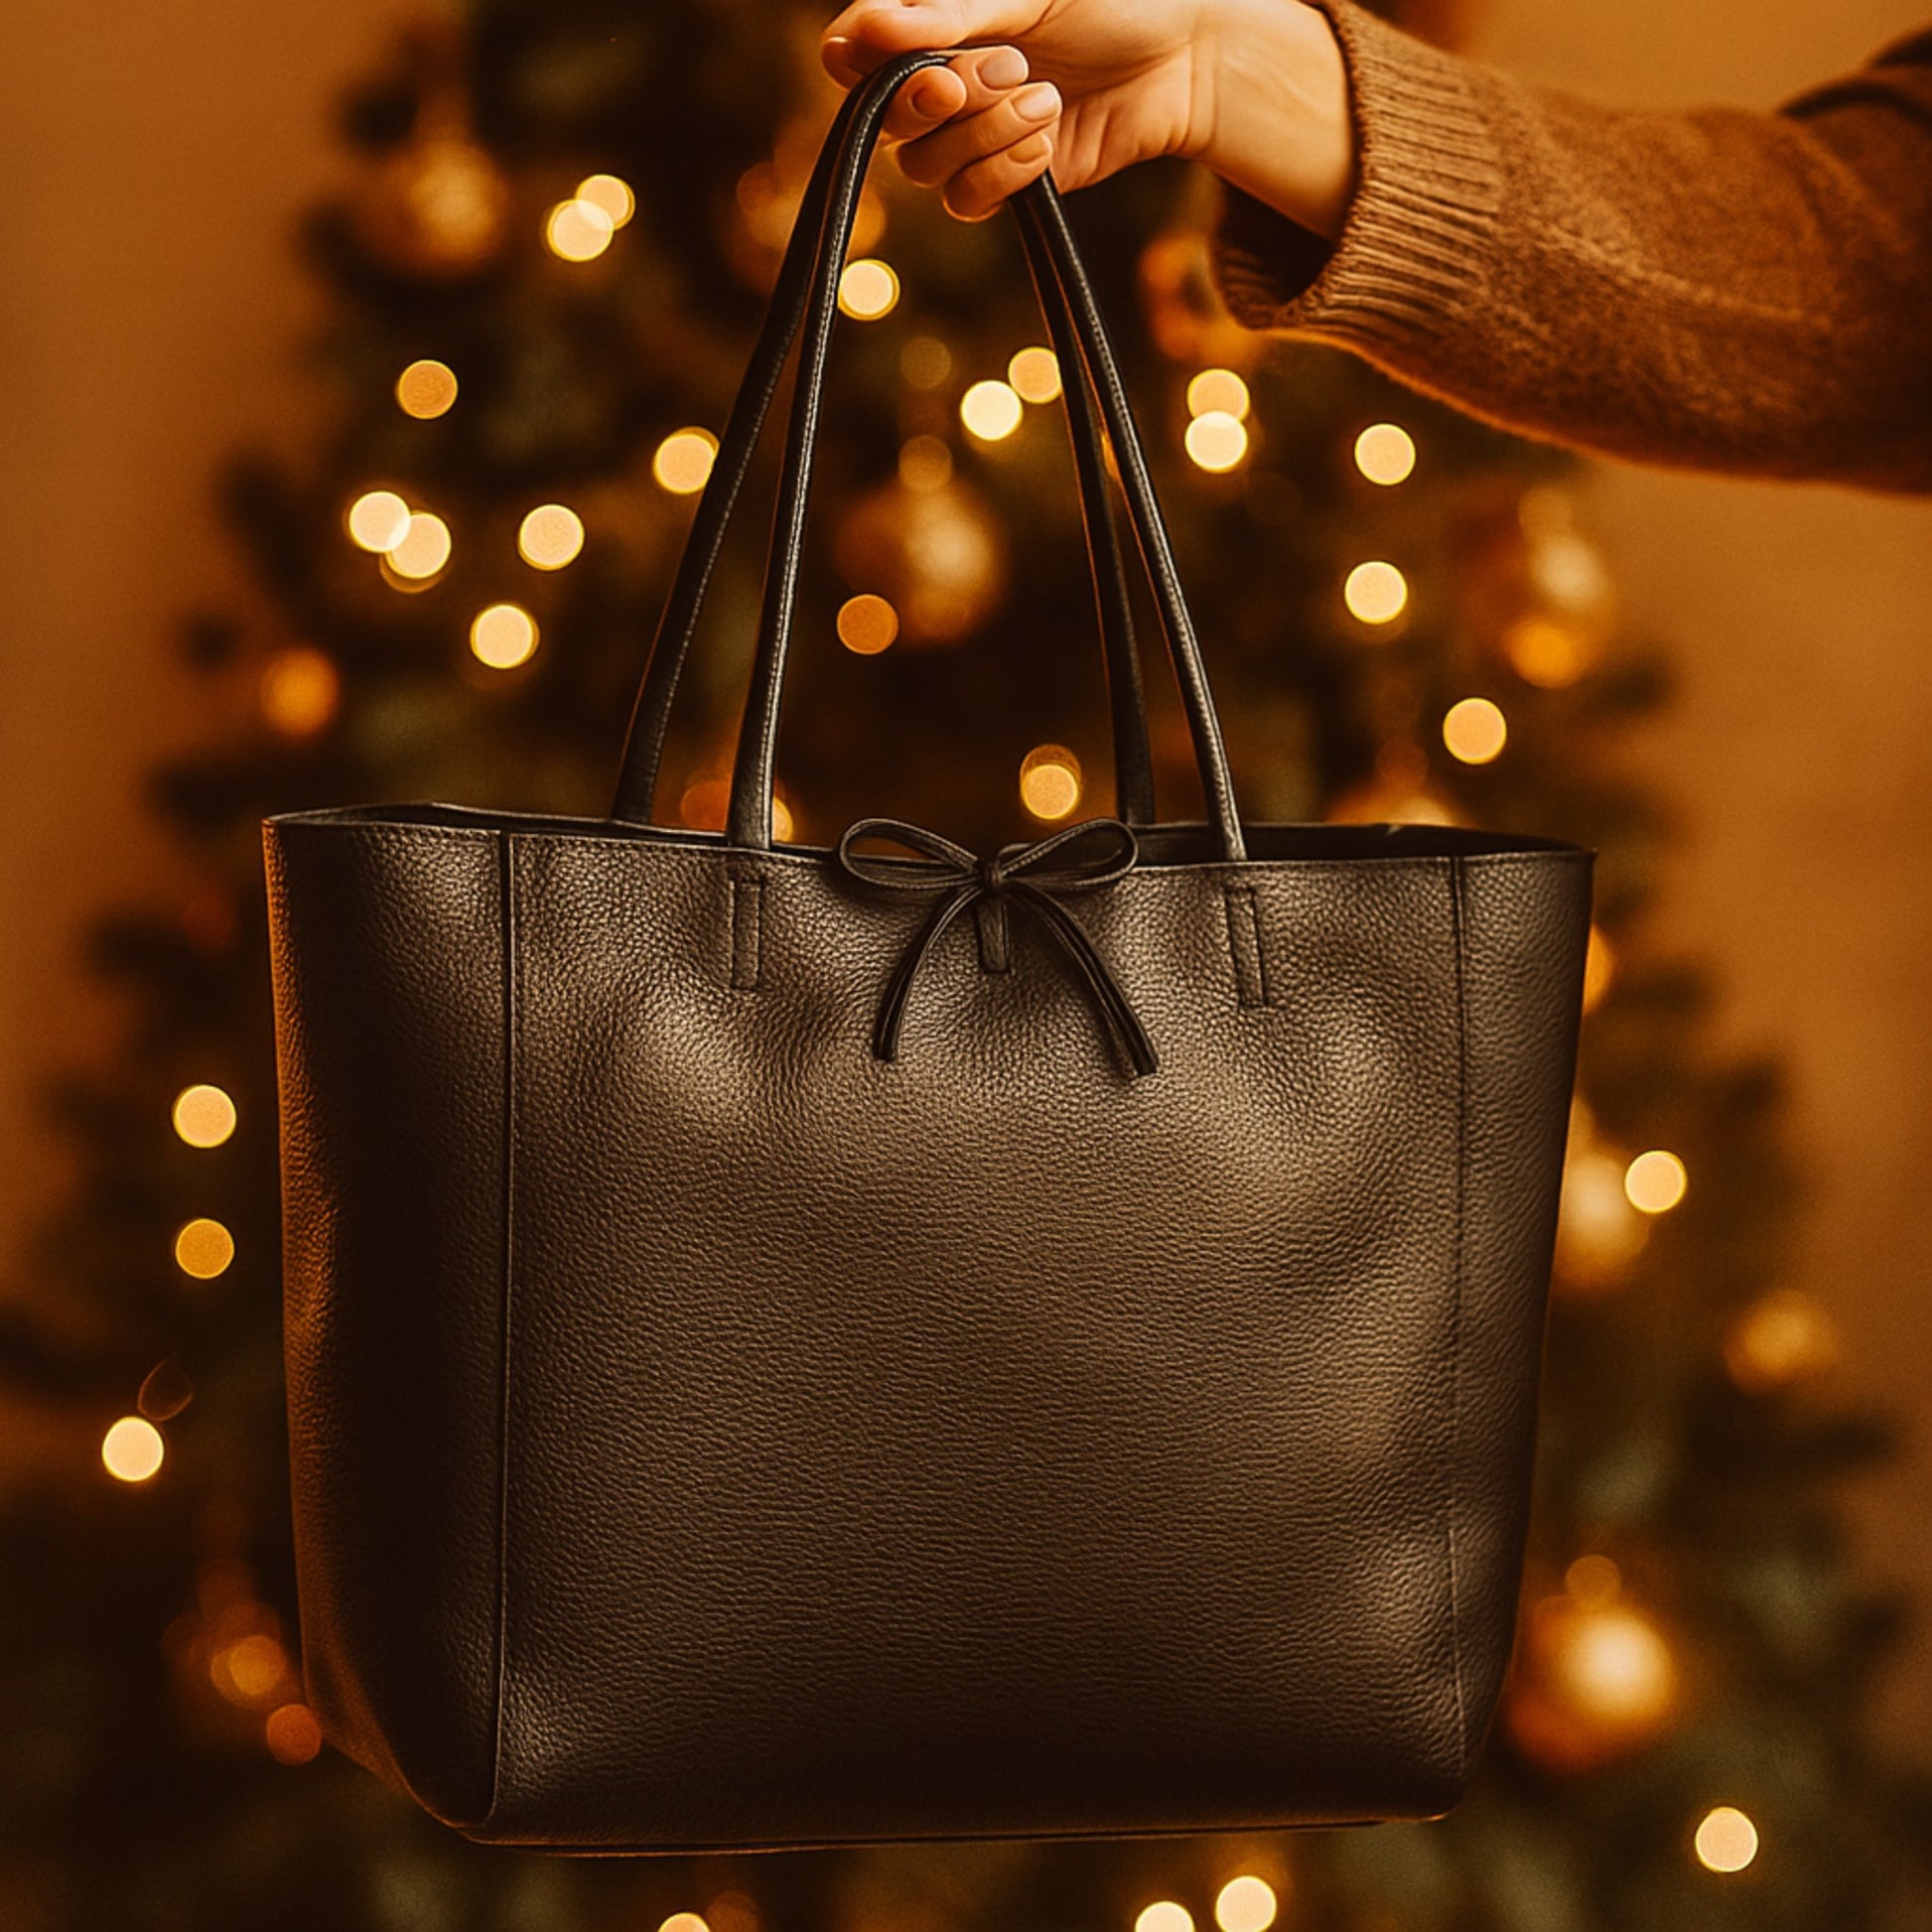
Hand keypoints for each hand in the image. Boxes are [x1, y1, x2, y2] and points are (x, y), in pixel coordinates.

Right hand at [819, 0, 1356, 238]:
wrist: (1182, 58)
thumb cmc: (1109, 1)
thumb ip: (949, 10)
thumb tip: (870, 29)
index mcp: (931, 27)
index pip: (851, 56)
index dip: (862, 64)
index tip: (917, 59)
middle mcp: (938, 85)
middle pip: (885, 123)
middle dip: (944, 100)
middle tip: (1007, 66)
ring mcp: (967, 139)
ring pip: (925, 168)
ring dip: (987, 133)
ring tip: (1046, 97)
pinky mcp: (1003, 184)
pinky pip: (967, 201)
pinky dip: (1005, 172)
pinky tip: (1049, 136)